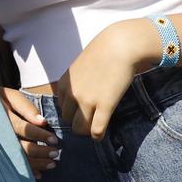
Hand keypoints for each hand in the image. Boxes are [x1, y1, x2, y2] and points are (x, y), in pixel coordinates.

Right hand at [0, 87, 60, 174]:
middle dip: (40, 152)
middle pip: (21, 147)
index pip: (24, 129)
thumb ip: (26, 107)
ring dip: (36, 164)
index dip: (39, 135)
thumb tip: (42, 122)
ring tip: (52, 165)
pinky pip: (11, 165)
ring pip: (17, 158)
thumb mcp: (9, 96)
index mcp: (2, 117)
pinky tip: (38, 175)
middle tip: (56, 153)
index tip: (55, 140)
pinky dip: (26, 171)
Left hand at [54, 21, 159, 138]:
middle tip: (90, 120)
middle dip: (77, 122)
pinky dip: (98, 135)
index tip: (82, 111)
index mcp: (64, 84)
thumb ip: (76, 81)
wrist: (120, 45)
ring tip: (95, 126)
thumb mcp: (80, 66)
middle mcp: (72, 94)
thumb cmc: (103, 52)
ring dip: (87, 130)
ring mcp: (87, 101)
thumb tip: (80, 92)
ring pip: (79, 129)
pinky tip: (102, 133)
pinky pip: (96, 130)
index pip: (61, 108)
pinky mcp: (105, 106)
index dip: (72, 111)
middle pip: (68, 120)